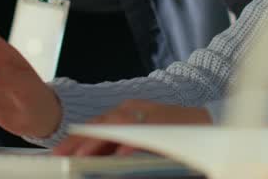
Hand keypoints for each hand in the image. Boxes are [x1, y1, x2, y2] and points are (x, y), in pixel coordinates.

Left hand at [54, 100, 211, 155]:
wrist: (209, 122)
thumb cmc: (173, 133)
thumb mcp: (142, 136)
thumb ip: (121, 146)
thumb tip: (96, 158)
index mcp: (126, 113)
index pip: (95, 126)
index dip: (75, 140)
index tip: (57, 155)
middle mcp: (134, 109)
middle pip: (101, 124)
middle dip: (79, 141)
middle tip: (60, 158)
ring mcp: (150, 114)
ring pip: (118, 126)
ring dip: (99, 141)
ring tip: (81, 156)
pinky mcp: (167, 122)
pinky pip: (146, 134)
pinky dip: (132, 144)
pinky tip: (120, 156)